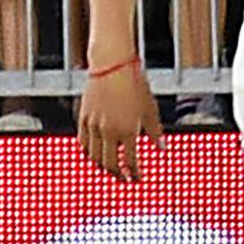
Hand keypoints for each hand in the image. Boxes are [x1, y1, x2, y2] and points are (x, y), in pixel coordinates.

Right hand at [77, 59, 163, 182]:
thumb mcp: (150, 108)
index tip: (137, 178)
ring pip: (94, 157)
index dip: (134, 174)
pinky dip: (88, 152)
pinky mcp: (83, 117)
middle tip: (124, 179)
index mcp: (127, 130)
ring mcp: (93, 125)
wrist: (112, 64)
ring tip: (110, 169)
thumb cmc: (133, 83)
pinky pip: (83, 142)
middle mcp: (108, 130)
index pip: (130, 162)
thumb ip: (155, 131)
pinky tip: (95, 153)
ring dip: (103, 166)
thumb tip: (161, 147)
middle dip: (118, 175)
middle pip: (110, 164)